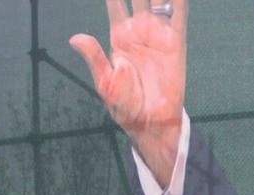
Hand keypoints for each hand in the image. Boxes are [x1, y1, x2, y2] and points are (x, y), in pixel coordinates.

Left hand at [70, 0, 187, 185]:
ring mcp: (158, 34)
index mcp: (118, 36)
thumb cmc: (124, 105)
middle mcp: (139, 29)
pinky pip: (178, 15)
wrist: (150, 122)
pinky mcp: (175, 43)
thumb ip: (94, 56)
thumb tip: (75, 37)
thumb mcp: (104, 82)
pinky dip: (178, 0)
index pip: (114, 1)